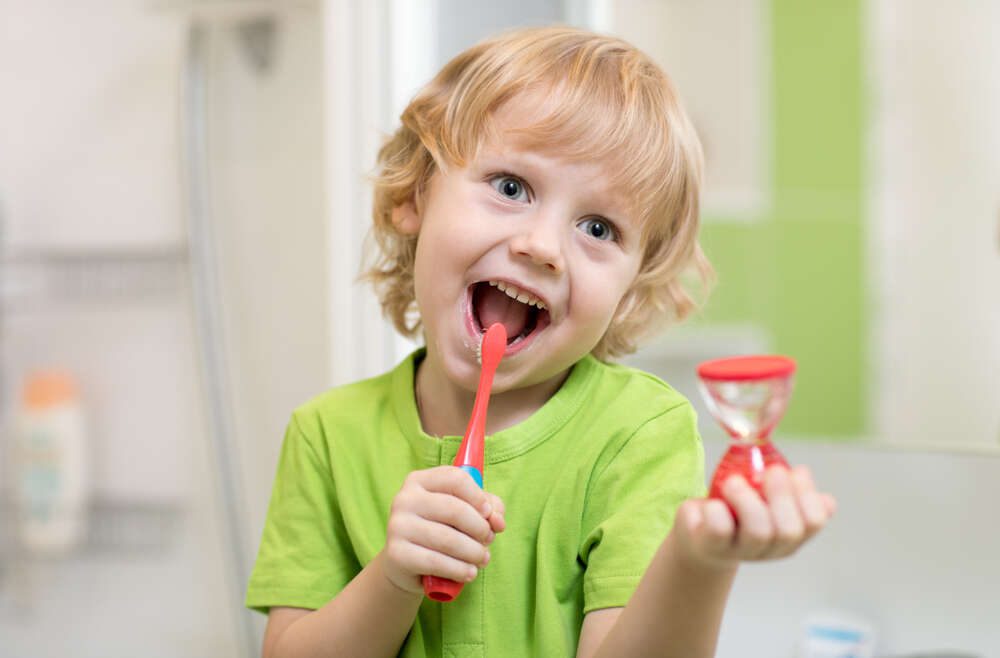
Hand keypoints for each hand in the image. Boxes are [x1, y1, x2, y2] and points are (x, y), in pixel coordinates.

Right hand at [380, 466, 505, 595]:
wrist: (405, 564)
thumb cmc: (439, 529)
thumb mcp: (463, 512)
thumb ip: (488, 508)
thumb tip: (497, 521)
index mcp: (419, 480)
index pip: (456, 479)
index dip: (478, 497)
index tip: (488, 514)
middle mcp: (404, 499)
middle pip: (455, 510)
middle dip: (480, 529)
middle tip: (488, 541)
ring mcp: (397, 526)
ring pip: (448, 539)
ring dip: (474, 552)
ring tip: (482, 559)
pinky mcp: (396, 554)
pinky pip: (436, 562)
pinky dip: (459, 570)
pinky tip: (469, 573)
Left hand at [671, 465, 835, 569]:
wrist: (698, 531)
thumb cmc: (734, 508)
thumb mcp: (761, 496)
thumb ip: (784, 487)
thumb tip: (803, 472)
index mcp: (789, 536)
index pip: (813, 522)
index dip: (808, 495)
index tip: (797, 470)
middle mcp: (769, 548)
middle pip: (789, 530)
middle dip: (782, 495)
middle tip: (770, 470)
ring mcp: (740, 551)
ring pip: (758, 532)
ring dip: (747, 499)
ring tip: (733, 481)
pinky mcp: (712, 546)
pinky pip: (720, 530)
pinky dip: (717, 511)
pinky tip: (712, 502)